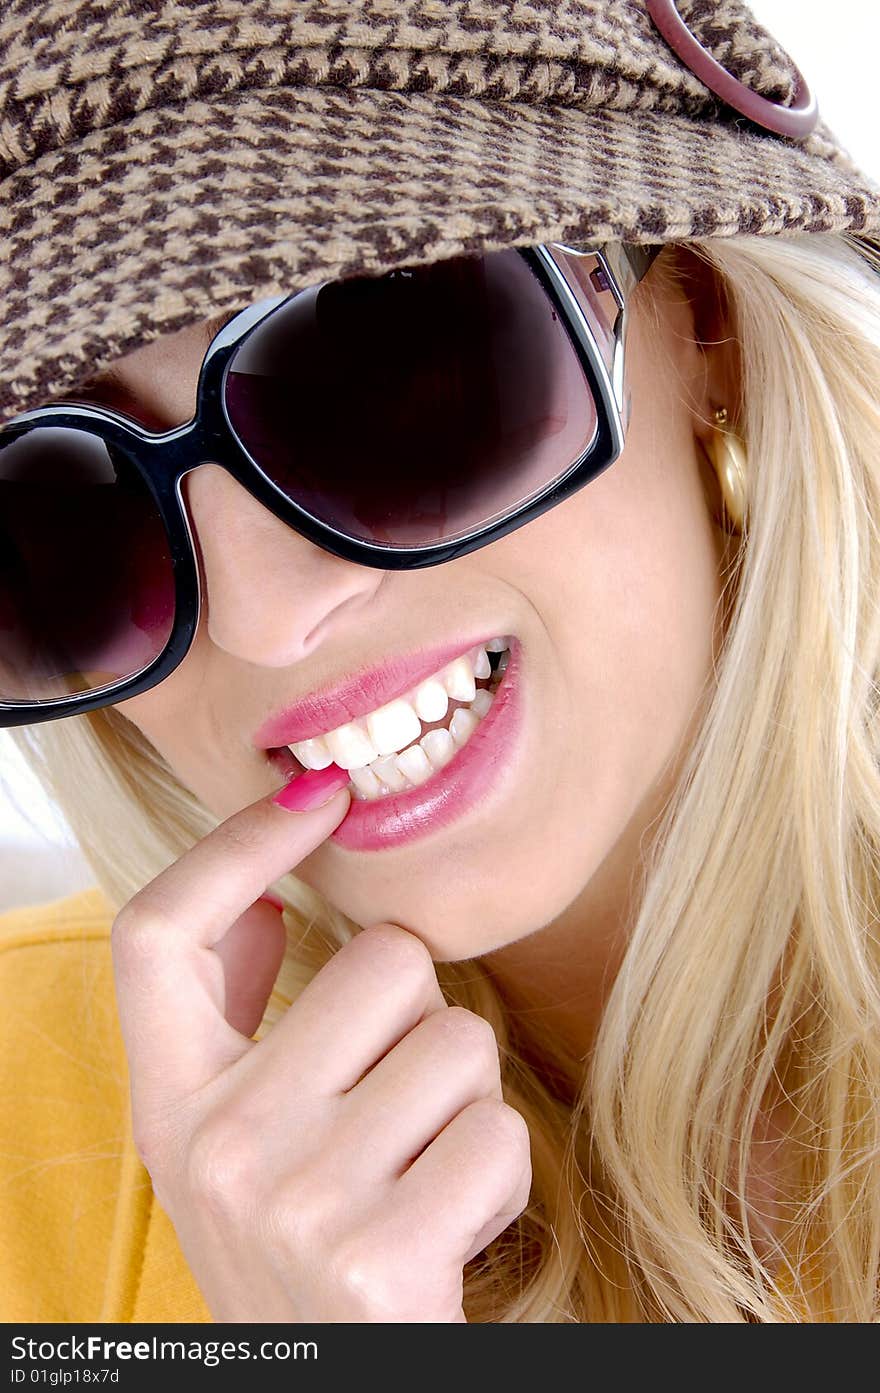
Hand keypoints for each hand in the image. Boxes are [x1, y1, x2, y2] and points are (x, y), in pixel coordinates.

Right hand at [110, 775, 531, 1321]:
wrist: (334, 1391)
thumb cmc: (303, 1248)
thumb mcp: (237, 1142)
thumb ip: (235, 1026)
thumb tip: (262, 903)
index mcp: (170, 1105)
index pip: (157, 933)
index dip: (235, 845)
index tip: (318, 799)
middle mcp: (214, 1146)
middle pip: (384, 961)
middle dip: (423, 1019)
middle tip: (395, 1113)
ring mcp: (292, 1201)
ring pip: (460, 1042)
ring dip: (467, 1105)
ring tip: (419, 1178)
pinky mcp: (380, 1258)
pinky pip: (497, 1133)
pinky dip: (497, 1177)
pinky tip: (451, 1231)